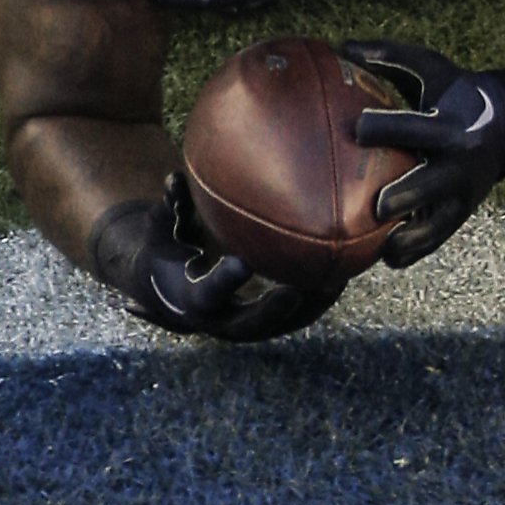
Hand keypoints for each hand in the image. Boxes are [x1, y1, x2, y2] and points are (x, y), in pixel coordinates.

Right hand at [88, 174, 340, 341]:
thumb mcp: (162, 229)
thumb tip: (175, 177)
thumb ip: (172, 206)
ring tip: (336, 282)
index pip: (207, 295)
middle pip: (248, 325)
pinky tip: (342, 277)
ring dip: (307, 308)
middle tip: (299, 290)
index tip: (243, 262)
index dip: (224, 280)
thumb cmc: (167, 248)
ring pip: (277, 326)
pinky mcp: (258, 322)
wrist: (162, 287)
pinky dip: (315, 302)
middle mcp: (215, 319)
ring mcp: (238, 325)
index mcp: (188, 299)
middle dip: (274, 310)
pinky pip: (291, 318)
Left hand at [342, 39, 504, 267]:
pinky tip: (382, 258)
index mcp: (452, 126)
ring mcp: (462, 195)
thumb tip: (340, 45)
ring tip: (374, 249)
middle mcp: (460, 164)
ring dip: (407, 239)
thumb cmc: (456, 91)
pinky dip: (409, 253)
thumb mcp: (433, 67)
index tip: (355, 127)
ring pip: (435, 226)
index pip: (416, 128)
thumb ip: (390, 55)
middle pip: (430, 185)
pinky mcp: (458, 216)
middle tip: (374, 205)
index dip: (386, 127)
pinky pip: (433, 242)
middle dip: (404, 195)